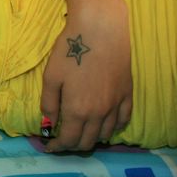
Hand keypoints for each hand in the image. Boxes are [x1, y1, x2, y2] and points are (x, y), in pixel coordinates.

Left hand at [40, 0, 131, 151]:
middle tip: (63, 140)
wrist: (101, 30)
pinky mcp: (127, 95)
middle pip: (88, 141)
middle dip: (73, 145)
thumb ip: (49, 103)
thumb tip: (48, 123)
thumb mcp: (51, 77)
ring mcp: (116, 105)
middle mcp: (99, 113)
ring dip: (92, 138)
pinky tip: (104, 125)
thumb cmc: (70, 50)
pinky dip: (112, 128)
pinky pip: (123, 121)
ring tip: (81, 132)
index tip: (49, 147)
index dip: (57, 147)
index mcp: (78, 110)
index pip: (68, 139)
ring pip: (106, 134)